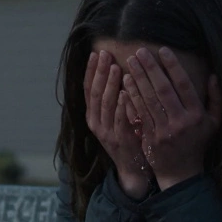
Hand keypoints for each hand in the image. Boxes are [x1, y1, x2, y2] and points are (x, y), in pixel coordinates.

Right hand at [84, 50, 151, 198]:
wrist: (133, 169)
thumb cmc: (128, 138)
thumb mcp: (116, 117)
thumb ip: (114, 98)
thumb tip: (116, 70)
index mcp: (93, 116)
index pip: (87, 89)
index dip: (90, 71)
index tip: (95, 53)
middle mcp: (96, 123)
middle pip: (94, 93)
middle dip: (99, 72)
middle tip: (105, 54)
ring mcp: (107, 132)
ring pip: (104, 105)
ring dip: (109, 85)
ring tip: (115, 68)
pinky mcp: (120, 140)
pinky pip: (119, 120)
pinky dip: (121, 106)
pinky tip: (125, 93)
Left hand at [123, 47, 221, 190]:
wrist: (181, 173)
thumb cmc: (198, 143)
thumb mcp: (214, 122)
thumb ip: (216, 99)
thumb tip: (213, 75)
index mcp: (197, 115)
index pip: (184, 85)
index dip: (173, 66)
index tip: (163, 50)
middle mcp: (181, 122)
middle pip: (163, 90)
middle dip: (151, 69)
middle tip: (140, 51)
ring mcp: (164, 131)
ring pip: (149, 100)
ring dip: (138, 79)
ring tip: (130, 62)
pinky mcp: (150, 138)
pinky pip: (139, 113)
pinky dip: (132, 97)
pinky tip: (126, 83)